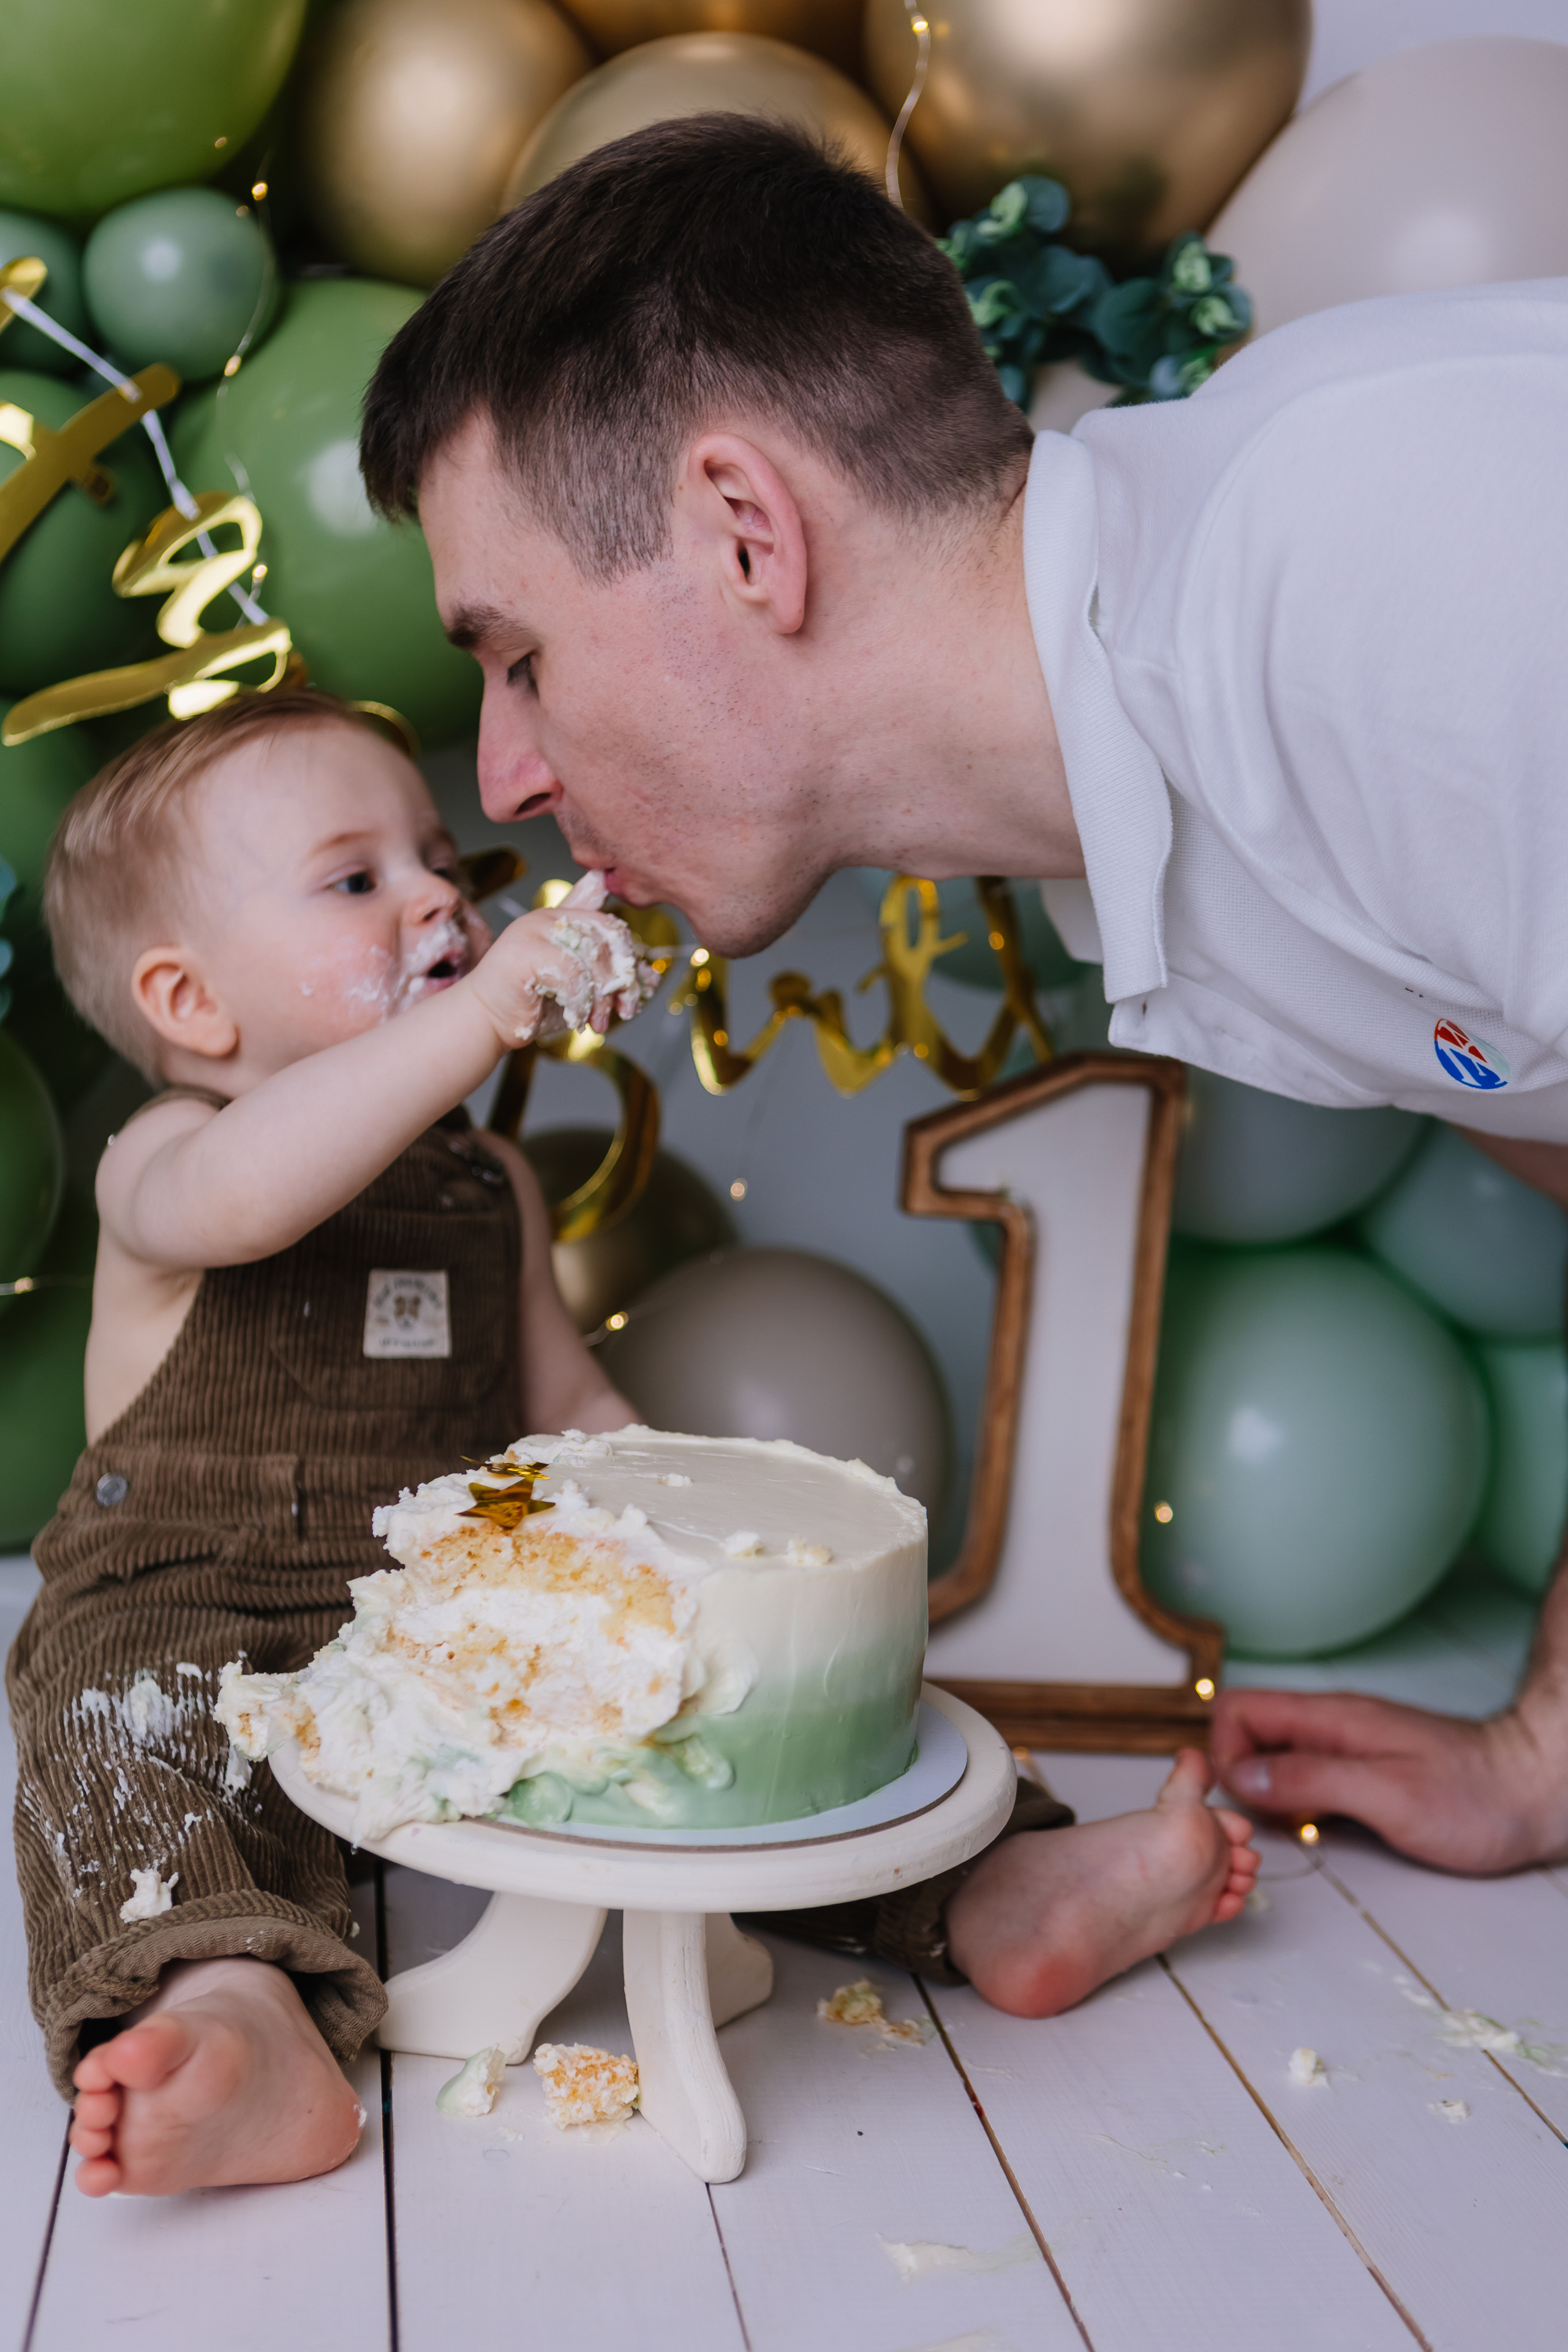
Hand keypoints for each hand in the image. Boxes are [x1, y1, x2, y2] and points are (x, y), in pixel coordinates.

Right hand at [464, 872, 655, 1049]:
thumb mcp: (584, 988)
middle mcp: (549, 917)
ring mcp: (533, 931)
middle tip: (624, 1010)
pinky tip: (575, 1017)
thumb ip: (611, 974)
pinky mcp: (523, 953)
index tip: (631, 993)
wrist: (487, 1020)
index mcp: (564, 917)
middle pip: (609, 936)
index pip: (612, 925)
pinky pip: (572, 974)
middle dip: (623, 979)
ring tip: (597, 1021)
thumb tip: (651, 975)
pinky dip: (580, 1001)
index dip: (629, 959)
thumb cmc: (534, 1003)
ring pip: (592, 956)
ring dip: (602, 997)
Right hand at [1210, 1686, 1567, 1873]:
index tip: (1244, 1801)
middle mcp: (1331, 1727)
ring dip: (1269, 1798)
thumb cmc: (1474, 1795)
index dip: (1225, 1754)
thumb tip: (1244, 1776)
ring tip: (1298, 1832)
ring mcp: (1346, 1748)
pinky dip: (1299, 1807)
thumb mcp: (1387, 1794)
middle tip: (1271, 1825)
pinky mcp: (1362, 1772)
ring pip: (1275, 1761)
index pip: (1238, 1710)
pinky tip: (1322, 1831)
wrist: (1534, 1792)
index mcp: (1330, 1719)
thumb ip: (1312, 1780)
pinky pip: (1306, 1781)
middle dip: (1241, 1781)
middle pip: (1249, 1736)